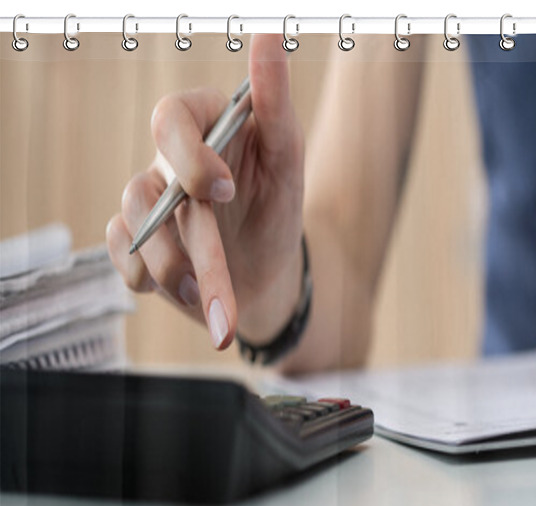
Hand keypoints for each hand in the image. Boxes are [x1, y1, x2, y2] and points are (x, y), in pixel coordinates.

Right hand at [106, 36, 304, 349]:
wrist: (267, 278)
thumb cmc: (277, 212)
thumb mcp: (287, 162)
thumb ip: (276, 106)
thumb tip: (269, 39)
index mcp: (201, 131)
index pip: (171, 119)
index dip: (188, 154)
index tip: (225, 189)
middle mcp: (167, 164)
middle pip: (151, 187)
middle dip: (189, 243)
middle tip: (219, 285)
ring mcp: (149, 206)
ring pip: (133, 224)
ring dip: (171, 269)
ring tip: (217, 310)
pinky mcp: (138, 245)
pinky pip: (121, 256)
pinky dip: (145, 279)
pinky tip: (183, 295)